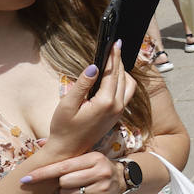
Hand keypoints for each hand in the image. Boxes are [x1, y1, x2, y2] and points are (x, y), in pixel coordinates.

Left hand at [21, 151, 122, 193]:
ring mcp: (102, 188)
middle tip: (70, 179)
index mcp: (94, 158)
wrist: (120, 177)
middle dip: (62, 182)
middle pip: (64, 182)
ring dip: (66, 192)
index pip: (63, 167)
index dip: (42, 173)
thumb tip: (40, 142)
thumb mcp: (86, 154)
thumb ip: (64, 151)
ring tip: (78, 186)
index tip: (26, 178)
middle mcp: (100, 172)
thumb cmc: (96, 165)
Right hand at [44, 42, 136, 160]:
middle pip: (123, 77)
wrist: (69, 150)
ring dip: (123, 72)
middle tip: (115, 46)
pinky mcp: (117, 115)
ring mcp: (119, 111)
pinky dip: (123, 82)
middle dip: (119, 61)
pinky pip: (126, 93)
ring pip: (129, 85)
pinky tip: (113, 76)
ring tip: (113, 60)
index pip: (113, 73)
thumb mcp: (68, 104)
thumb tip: (94, 67)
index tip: (115, 43)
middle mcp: (117, 106)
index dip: (113, 57)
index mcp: (106, 102)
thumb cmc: (64, 127)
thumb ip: (82, 84)